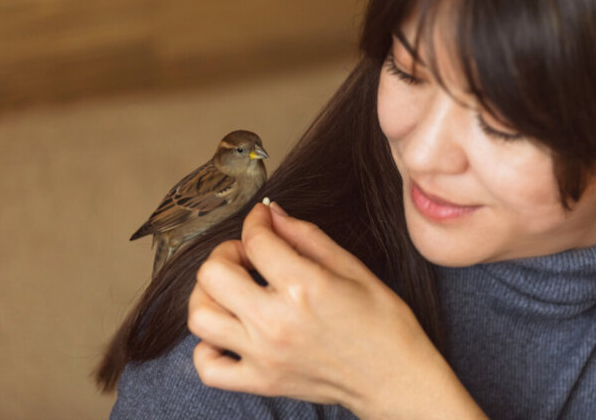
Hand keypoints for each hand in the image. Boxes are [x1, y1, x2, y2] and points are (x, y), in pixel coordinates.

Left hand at [188, 202, 486, 418]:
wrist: (395, 378)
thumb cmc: (381, 322)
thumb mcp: (352, 267)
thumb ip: (306, 236)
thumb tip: (272, 213)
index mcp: (303, 286)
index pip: (255, 241)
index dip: (255, 222)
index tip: (262, 220)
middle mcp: (276, 321)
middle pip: (213, 274)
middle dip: (225, 254)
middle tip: (247, 256)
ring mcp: (264, 355)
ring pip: (200, 316)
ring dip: (209, 294)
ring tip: (233, 290)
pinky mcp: (261, 382)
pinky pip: (207, 367)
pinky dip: (207, 347)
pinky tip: (229, 332)